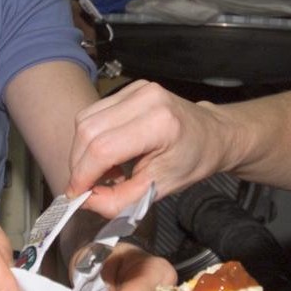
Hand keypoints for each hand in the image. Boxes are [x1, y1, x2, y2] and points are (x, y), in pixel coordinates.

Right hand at [66, 80, 228, 216]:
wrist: (213, 134)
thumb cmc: (193, 161)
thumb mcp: (160, 190)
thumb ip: (120, 200)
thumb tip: (86, 201)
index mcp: (160, 123)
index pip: (104, 148)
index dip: (84, 175)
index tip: (78, 196)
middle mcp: (146, 98)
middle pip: (88, 131)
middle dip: (80, 164)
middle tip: (90, 187)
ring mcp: (137, 89)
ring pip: (86, 120)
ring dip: (84, 151)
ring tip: (105, 171)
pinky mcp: (130, 88)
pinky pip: (94, 113)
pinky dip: (92, 138)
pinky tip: (109, 154)